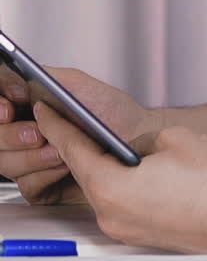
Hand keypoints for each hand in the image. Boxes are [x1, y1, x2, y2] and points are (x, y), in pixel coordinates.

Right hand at [0, 66, 154, 205]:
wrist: (139, 143)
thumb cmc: (114, 113)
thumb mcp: (81, 85)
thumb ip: (49, 77)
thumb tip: (21, 75)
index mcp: (30, 104)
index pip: (0, 103)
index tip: (7, 109)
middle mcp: (25, 131)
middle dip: (11, 137)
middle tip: (36, 134)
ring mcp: (30, 159)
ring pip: (6, 163)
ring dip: (33, 157)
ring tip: (59, 150)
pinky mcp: (41, 186)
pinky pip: (27, 185)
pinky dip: (45, 175)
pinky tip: (64, 166)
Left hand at [34, 103, 206, 252]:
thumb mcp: (173, 139)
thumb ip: (141, 140)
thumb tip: (135, 147)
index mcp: (112, 189)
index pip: (73, 150)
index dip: (58, 126)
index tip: (47, 111)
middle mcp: (112, 215)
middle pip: (86, 174)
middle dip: (80, 146)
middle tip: (71, 121)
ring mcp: (127, 230)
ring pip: (104, 191)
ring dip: (104, 168)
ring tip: (105, 143)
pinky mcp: (144, 236)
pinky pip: (122, 205)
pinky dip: (121, 185)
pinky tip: (132, 170)